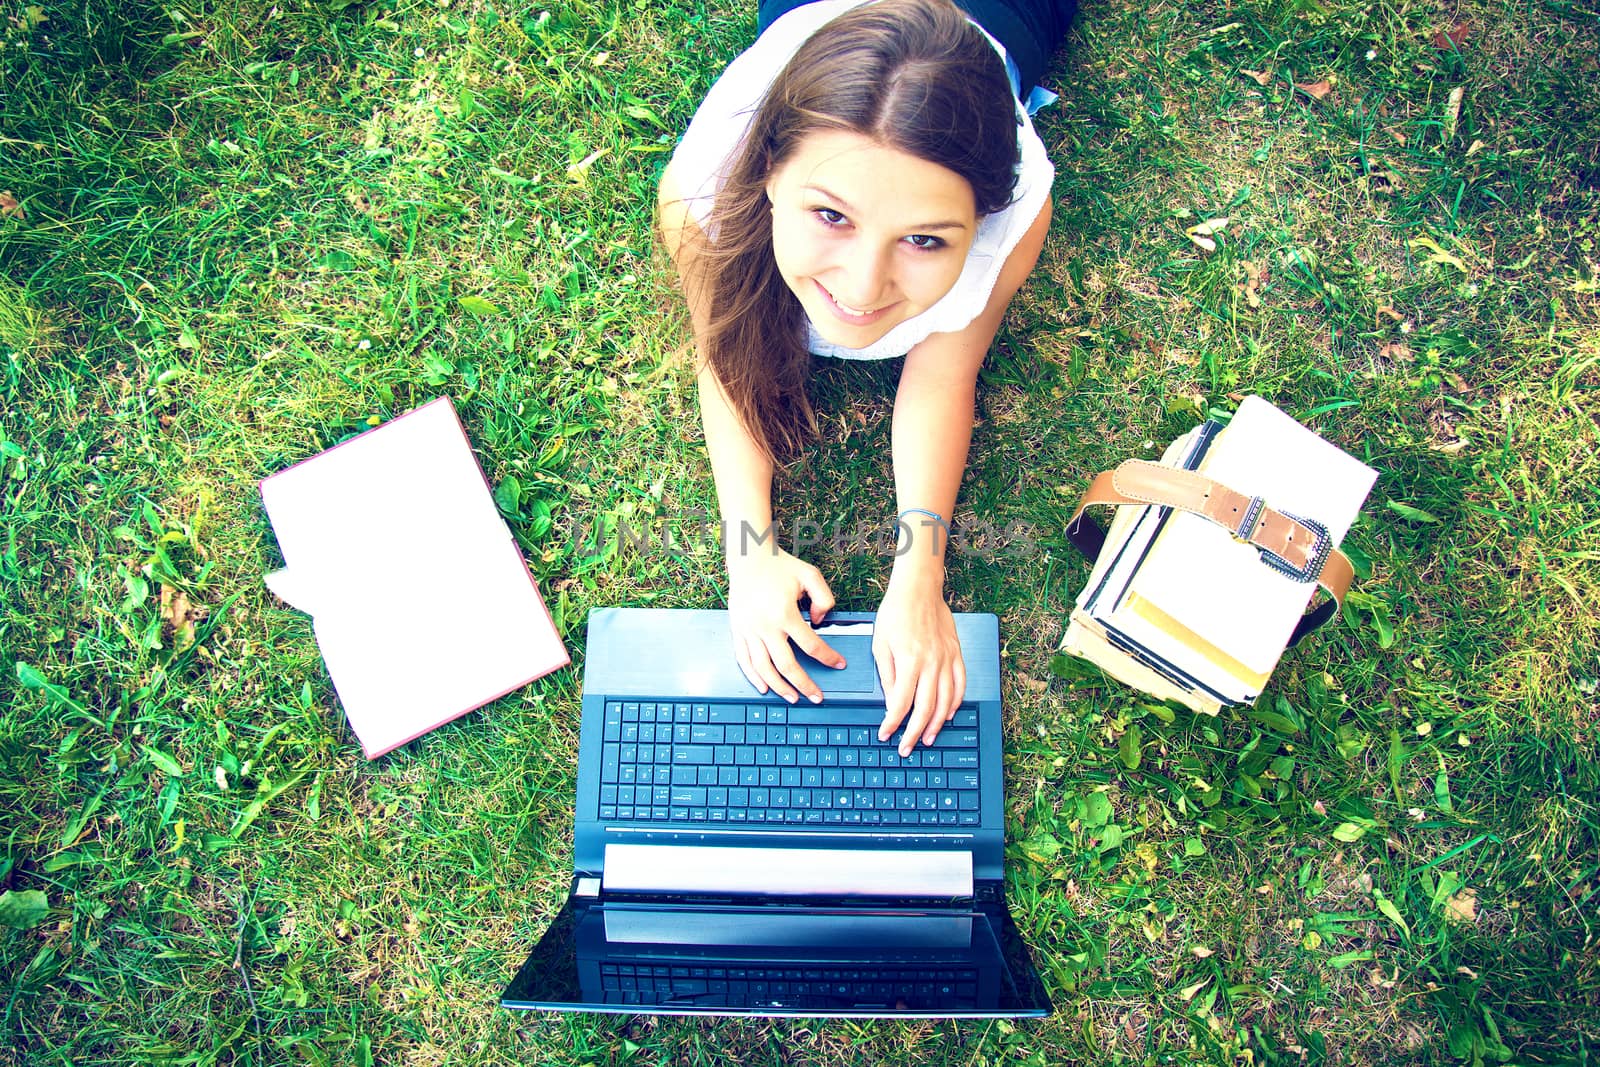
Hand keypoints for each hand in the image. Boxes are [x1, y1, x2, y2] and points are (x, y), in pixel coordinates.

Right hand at [727, 547, 844, 702]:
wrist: (748, 558)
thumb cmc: (780, 565)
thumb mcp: (811, 575)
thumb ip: (824, 598)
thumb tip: (821, 622)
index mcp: (785, 614)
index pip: (812, 645)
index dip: (828, 658)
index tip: (839, 665)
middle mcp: (765, 626)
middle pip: (787, 665)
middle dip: (804, 684)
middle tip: (817, 697)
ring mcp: (749, 630)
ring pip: (764, 668)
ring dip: (780, 687)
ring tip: (793, 697)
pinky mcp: (738, 630)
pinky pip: (744, 659)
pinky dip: (754, 676)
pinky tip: (765, 687)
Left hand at [873, 567, 965, 755]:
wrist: (919, 590)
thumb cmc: (895, 613)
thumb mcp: (880, 644)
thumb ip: (887, 675)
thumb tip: (891, 702)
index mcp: (909, 661)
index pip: (901, 702)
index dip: (893, 723)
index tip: (886, 734)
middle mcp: (931, 663)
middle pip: (925, 708)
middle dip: (914, 732)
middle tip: (906, 747)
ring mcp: (947, 659)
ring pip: (946, 701)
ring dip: (936, 724)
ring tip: (927, 737)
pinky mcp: (957, 654)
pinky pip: (960, 685)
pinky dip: (955, 703)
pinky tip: (947, 714)